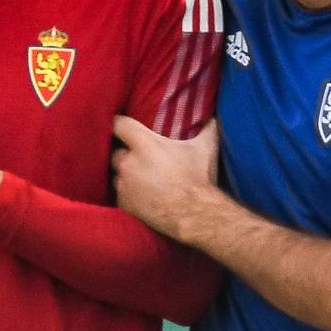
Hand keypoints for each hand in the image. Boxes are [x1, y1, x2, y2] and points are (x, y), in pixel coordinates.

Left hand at [111, 117, 220, 241]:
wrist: (194, 214)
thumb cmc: (199, 178)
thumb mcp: (206, 148)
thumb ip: (207, 128)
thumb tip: (214, 117)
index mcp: (145, 144)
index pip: (118, 125)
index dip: (118, 124)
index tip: (122, 127)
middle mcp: (129, 162)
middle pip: (116, 151)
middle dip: (125, 154)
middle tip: (140, 159)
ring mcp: (123, 184)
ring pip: (117, 174)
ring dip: (126, 175)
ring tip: (142, 180)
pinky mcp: (124, 203)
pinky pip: (120, 194)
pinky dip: (128, 194)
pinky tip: (142, 196)